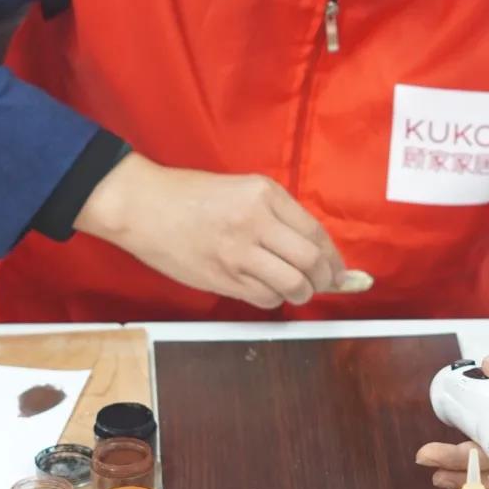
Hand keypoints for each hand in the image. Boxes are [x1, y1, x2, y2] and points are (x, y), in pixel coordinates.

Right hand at [75, 152, 345, 307]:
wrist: (143, 206)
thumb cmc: (192, 196)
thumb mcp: (243, 190)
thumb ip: (278, 216)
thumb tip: (316, 250)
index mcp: (265, 194)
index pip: (315, 233)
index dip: (336, 258)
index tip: (345, 271)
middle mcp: (255, 221)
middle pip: (310, 262)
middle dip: (327, 280)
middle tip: (328, 284)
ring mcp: (237, 252)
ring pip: (292, 285)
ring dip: (302, 293)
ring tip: (298, 288)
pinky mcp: (221, 277)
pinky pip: (264, 298)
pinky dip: (274, 298)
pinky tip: (268, 289)